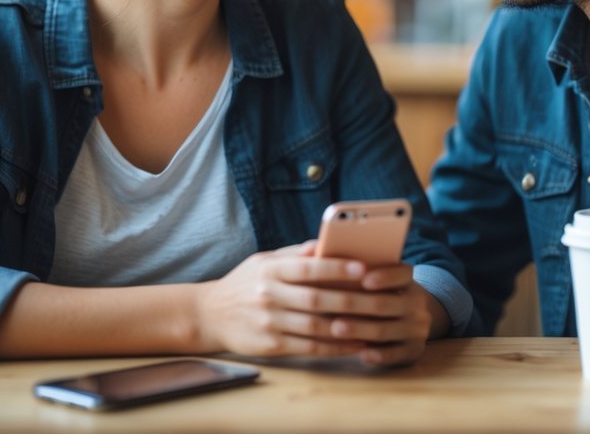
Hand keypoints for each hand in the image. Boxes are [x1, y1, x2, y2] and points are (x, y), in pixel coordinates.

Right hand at [195, 242, 374, 358]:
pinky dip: (335, 347)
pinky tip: (355, 344)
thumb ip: (296, 254)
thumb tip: (326, 242)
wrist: (209, 315)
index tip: (363, 268)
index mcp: (270, 270)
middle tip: (380, 300)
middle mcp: (268, 296)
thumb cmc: (245, 283)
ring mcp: (268, 323)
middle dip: (351, 301)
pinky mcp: (270, 346)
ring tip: (375, 324)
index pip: (308, 267)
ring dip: (348, 328)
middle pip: (316, 300)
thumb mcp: (264, 260)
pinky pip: (309, 348)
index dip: (337, 268)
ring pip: (315, 327)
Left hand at [327, 264, 435, 367]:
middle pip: (386, 303)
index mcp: (408, 279)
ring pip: (386, 330)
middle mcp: (417, 303)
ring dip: (360, 330)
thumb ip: (354, 267)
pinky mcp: (415, 350)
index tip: (364, 279)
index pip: (401, 273)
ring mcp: (418, 327)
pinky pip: (397, 354)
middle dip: (357, 305)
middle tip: (331, 305)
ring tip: (335, 328)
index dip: (384, 276)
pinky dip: (378, 355)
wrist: (410, 317)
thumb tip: (319, 252)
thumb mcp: (377, 277)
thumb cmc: (379, 293)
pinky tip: (360, 354)